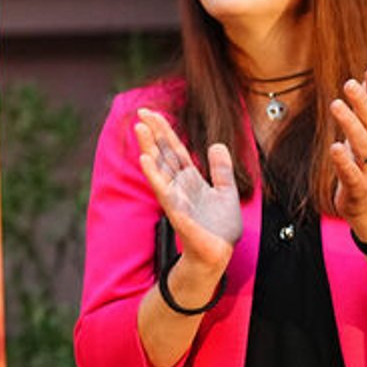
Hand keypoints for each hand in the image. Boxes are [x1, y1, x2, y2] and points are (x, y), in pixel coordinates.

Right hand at [134, 109, 240, 274]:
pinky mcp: (177, 212)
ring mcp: (175, 197)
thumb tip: (217, 144)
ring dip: (148, 147)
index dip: (165, 131)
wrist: (219, 254)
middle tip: (141, 112)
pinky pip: (164, 191)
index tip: (152, 113)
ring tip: (140, 129)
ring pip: (159, 168)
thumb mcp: (227, 192)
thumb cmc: (219, 228)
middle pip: (163, 154)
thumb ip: (221, 169)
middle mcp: (178, 185)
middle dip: (153, 133)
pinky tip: (145, 160)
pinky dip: (154, 175)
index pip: (175, 149)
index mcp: (190, 179)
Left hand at [329, 64, 366, 227]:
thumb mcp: (363, 137)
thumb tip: (361, 80)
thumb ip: (362, 112)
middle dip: (362, 102)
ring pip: (363, 145)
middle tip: (349, 83)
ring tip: (337, 105)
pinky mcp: (357, 187)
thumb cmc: (362, 168)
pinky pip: (351, 173)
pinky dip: (344, 160)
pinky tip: (335, 148)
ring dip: (350, 124)